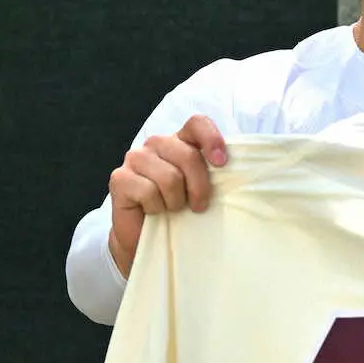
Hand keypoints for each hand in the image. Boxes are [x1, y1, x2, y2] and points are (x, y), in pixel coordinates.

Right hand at [108, 115, 227, 278]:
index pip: (197, 123)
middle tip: (199, 206)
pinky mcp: (119, 177)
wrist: (147, 239)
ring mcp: (135, 158)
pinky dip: (156, 208)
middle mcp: (157, 144)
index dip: (211, 139)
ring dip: (175, 201)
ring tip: (172, 208)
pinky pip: (148, 191)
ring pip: (170, 177)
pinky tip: (153, 212)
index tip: (222, 163)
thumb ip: (216, 174)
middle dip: (199, 186)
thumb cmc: (181, 212)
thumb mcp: (203, 190)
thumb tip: (244, 171)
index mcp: (180, 141)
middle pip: (187, 155)